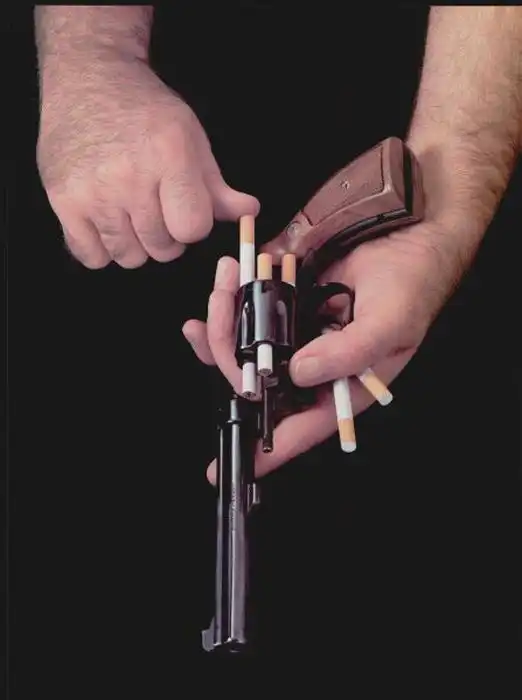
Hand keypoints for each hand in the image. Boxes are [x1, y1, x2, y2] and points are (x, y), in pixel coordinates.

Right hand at [37, 58, 258, 268]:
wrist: (88, 76)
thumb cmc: (144, 110)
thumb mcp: (190, 138)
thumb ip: (217, 185)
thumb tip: (249, 212)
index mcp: (169, 156)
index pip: (192, 229)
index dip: (192, 224)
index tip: (183, 208)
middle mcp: (129, 176)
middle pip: (162, 248)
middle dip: (166, 237)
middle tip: (155, 209)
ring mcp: (93, 191)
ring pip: (129, 257)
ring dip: (135, 245)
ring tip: (130, 215)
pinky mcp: (63, 200)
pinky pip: (92, 256)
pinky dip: (101, 249)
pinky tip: (105, 223)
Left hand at [183, 219, 465, 481]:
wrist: (410, 232)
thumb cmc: (412, 288)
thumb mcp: (389, 326)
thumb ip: (350, 354)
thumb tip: (300, 374)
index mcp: (339, 386)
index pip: (298, 426)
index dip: (265, 449)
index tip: (224, 467)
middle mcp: (311, 365)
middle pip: (255, 378)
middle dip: (226, 348)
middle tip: (218, 309)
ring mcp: (296, 333)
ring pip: (244, 343)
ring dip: (224, 317)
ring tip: (222, 282)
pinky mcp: (286, 300)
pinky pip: (249, 308)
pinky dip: (232, 296)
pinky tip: (225, 280)